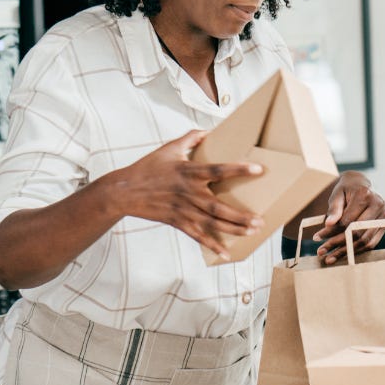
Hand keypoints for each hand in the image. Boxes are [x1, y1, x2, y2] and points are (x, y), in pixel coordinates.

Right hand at [113, 130, 263, 260]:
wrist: (124, 191)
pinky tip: (226, 253)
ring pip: (211, 223)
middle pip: (218, 207)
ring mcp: (183, 209)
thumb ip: (190, 138)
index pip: (218, 170)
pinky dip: (212, 245)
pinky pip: (197, 235)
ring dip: (233, 229)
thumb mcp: (169, 148)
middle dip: (241, 215)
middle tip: (260, 220)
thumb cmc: (148, 167)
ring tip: (252, 232)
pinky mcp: (177, 221)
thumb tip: (208, 130)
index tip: (259, 170)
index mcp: (188, 172)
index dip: (238, 169)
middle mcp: (188, 193)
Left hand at [314, 171, 384, 264]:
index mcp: (365, 195)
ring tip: (330, 258)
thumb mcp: (336, 195)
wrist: (360, 184)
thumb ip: (334, 209)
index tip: (317, 238)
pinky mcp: (384, 225)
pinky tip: (343, 254)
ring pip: (365, 241)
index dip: (332, 232)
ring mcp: (383, 216)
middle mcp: (378, 205)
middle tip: (321, 252)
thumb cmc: (346, 189)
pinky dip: (356, 250)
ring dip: (347, 252)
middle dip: (338, 244)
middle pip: (357, 232)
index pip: (347, 220)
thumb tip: (328, 224)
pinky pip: (371, 243)